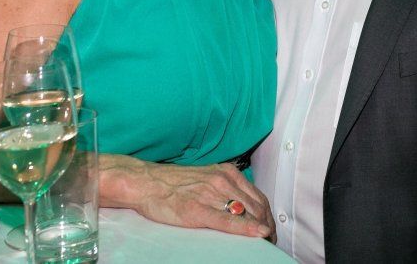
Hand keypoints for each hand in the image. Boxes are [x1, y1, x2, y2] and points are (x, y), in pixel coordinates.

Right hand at [101, 156, 274, 238]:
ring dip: (259, 229)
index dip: (267, 215)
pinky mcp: (197, 209)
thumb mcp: (206, 177)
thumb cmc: (174, 183)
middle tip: (269, 240)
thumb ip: (226, 187)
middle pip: (256, 206)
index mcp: (227, 173)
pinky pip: (226, 221)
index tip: (269, 228)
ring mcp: (211, 194)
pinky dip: (244, 228)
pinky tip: (256, 234)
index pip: (257, 196)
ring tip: (263, 243)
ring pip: (246, 213)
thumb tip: (244, 204)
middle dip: (266, 225)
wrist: (146, 182)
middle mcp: (223, 181)